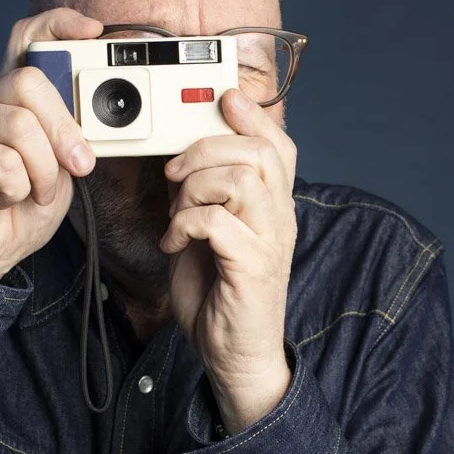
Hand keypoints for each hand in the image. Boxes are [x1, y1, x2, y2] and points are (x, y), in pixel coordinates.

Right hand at [0, 7, 101, 282]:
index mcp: (12, 99)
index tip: (92, 31)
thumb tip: (96, 116)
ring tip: (33, 193)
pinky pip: (2, 159)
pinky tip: (4, 198)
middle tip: (78, 166)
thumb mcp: (62, 170)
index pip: (28, 40)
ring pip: (21, 126)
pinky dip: (17, 188)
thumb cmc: (18, 212)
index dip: (58, 25)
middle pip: (31, 82)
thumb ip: (72, 136)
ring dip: (43, 170)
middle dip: (64, 129)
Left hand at [160, 87, 299, 431]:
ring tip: (177, 211)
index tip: (225, 98)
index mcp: (272, 207)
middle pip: (258, 152)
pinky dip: (184, 224)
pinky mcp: (252, 267)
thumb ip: (204, 197)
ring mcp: (269, 242)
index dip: (254, 116)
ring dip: (195, 186)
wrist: (235, 355)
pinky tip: (174, 242)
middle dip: (207, 149)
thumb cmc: (221, 296)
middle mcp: (279, 219)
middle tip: (177, 173)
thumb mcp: (208, 235)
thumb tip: (182, 162)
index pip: (279, 146)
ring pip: (241, 179)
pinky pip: (217, 221)